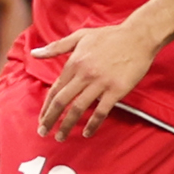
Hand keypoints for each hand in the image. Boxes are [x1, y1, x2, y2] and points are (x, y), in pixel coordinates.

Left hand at [33, 21, 155, 136]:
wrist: (138, 37)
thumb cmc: (109, 36)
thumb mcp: (80, 36)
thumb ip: (56, 47)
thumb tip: (34, 53)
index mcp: (74, 62)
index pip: (56, 89)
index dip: (46, 106)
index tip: (41, 119)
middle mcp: (84, 74)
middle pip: (62, 101)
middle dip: (50, 119)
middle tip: (43, 132)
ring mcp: (100, 83)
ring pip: (78, 108)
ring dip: (67, 125)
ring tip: (60, 137)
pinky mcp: (116, 90)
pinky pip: (101, 111)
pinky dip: (93, 124)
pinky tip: (87, 133)